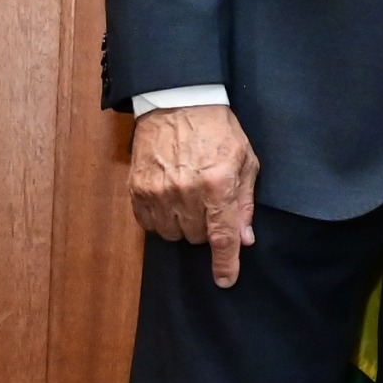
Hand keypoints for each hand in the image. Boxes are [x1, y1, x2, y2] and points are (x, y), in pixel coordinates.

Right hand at [132, 105, 260, 287]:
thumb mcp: (245, 161)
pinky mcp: (136, 188)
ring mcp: (157, 191)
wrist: (178, 102)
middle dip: (207, 228)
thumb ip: (245, 202)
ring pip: (172, 234)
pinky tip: (169, 199)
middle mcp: (186, 192)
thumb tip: (245, 239)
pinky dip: (161, 218)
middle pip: (197, 237)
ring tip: (189, 198)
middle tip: (209, 204)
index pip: (222, 237)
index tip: (225, 280)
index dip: (225, 263)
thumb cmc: (218, 130)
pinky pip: (149, 223)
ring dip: (183, 224)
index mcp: (217, 185)